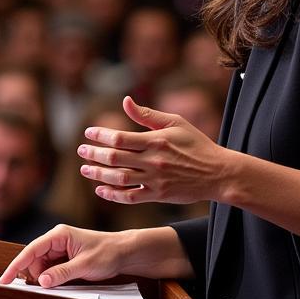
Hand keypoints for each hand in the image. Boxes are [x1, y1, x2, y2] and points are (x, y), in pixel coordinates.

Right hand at [0, 225, 132, 287]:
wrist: (124, 252)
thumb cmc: (108, 252)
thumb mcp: (85, 265)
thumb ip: (62, 273)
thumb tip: (42, 281)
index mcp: (59, 235)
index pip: (31, 250)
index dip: (16, 265)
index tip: (5, 279)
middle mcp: (56, 240)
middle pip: (34, 260)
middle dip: (36, 275)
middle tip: (46, 288)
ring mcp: (60, 249)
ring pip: (41, 267)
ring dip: (46, 278)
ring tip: (64, 282)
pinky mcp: (64, 258)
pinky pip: (50, 269)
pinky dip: (52, 278)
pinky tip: (62, 282)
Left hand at [77, 95, 231, 205]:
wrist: (218, 173)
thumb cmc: (196, 144)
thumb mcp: (176, 122)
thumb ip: (147, 114)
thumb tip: (125, 101)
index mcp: (157, 141)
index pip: (121, 138)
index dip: (101, 135)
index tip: (88, 133)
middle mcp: (154, 161)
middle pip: (116, 158)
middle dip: (94, 154)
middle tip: (81, 151)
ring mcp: (155, 180)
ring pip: (119, 179)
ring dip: (99, 174)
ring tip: (85, 169)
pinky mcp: (158, 195)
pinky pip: (130, 197)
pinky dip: (113, 195)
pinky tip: (100, 189)